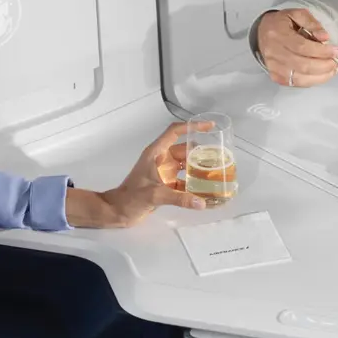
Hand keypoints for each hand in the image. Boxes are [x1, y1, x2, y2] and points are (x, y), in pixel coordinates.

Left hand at [66, 121, 212, 226]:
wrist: (117, 212)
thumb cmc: (131, 198)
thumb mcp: (155, 195)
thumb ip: (178, 198)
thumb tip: (201, 203)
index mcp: (156, 153)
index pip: (175, 132)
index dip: (192, 127)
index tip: (209, 126)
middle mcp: (161, 159)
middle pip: (185, 150)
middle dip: (201, 152)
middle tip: (220, 156)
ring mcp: (163, 172)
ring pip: (185, 165)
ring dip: (198, 167)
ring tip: (217, 171)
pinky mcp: (165, 184)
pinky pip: (183, 180)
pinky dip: (193, 183)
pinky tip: (205, 189)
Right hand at [257, 9, 337, 87]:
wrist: (262, 32)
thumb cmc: (281, 23)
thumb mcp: (297, 14)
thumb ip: (312, 23)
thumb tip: (324, 37)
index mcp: (278, 34)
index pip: (303, 47)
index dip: (322, 51)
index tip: (336, 51)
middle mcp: (274, 52)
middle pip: (303, 65)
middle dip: (324, 65)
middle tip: (336, 62)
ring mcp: (274, 67)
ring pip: (300, 77)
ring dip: (321, 76)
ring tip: (332, 69)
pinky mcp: (276, 76)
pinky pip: (296, 83)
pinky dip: (312, 81)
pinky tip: (321, 75)